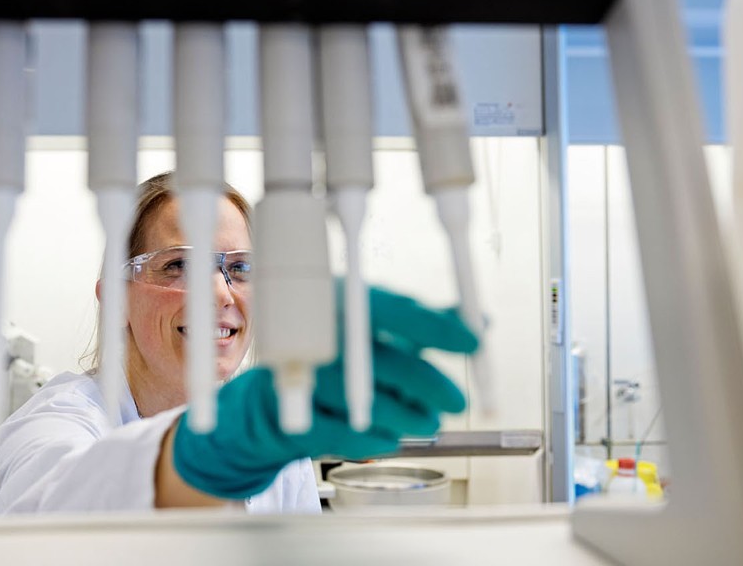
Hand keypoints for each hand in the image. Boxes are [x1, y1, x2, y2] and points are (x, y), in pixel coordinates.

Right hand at [171, 285, 478, 499]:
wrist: (263, 409)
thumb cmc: (329, 363)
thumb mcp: (373, 334)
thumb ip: (423, 325)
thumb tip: (479, 321)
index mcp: (337, 303)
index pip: (393, 308)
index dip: (436, 325)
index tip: (474, 340)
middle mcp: (318, 335)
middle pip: (386, 359)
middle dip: (430, 385)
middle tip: (456, 401)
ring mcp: (302, 377)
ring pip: (370, 401)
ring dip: (408, 417)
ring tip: (425, 422)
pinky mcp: (293, 417)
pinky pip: (348, 435)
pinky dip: (376, 440)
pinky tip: (389, 438)